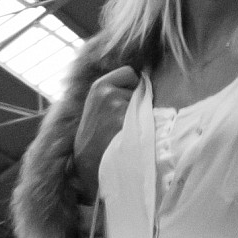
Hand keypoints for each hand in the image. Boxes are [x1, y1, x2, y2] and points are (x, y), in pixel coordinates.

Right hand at [72, 66, 138, 194]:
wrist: (89, 165)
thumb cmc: (94, 137)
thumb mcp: (95, 107)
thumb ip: (111, 92)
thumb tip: (140, 79)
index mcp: (99, 87)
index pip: (129, 72)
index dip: (131, 85)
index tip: (127, 100)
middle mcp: (109, 93)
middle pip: (139, 88)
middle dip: (135, 101)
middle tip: (123, 121)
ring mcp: (120, 108)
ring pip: (145, 105)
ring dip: (140, 115)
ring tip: (125, 131)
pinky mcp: (130, 124)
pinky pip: (148, 120)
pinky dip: (144, 128)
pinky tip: (132, 138)